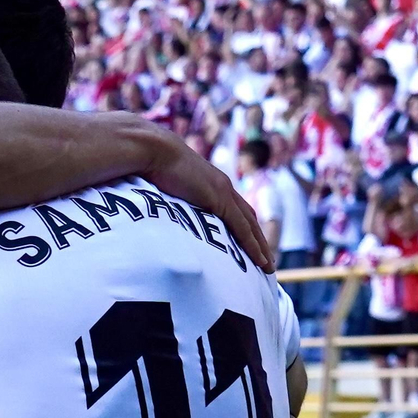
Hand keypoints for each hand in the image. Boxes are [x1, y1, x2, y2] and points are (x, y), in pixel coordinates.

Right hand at [141, 135, 277, 271]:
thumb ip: (166, 196)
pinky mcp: (220, 200)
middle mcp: (222, 187)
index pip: (233, 208)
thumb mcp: (162, 184)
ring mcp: (223, 193)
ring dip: (260, 246)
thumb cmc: (150, 164)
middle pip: (247, 217)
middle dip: (257, 239)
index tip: (248, 243)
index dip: (243, 226)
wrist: (154, 151)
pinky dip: (252, 244)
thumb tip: (153, 207)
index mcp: (210, 183)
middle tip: (265, 259)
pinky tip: (260, 260)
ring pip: (250, 225)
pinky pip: (242, 228)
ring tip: (267, 266)